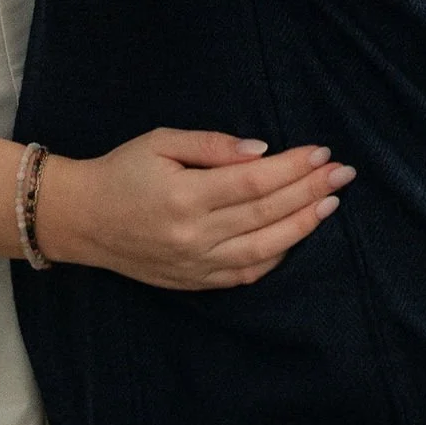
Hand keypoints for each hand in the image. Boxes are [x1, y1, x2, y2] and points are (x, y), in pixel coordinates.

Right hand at [37, 128, 352, 290]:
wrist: (83, 219)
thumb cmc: (122, 171)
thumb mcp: (159, 141)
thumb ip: (211, 145)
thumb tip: (261, 152)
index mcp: (185, 197)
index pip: (254, 182)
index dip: (293, 168)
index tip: (321, 152)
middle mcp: (194, 236)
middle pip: (266, 214)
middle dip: (310, 191)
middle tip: (342, 173)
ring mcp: (196, 265)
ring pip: (264, 249)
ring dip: (302, 225)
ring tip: (330, 204)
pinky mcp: (195, 282)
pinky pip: (246, 274)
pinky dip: (276, 256)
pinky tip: (296, 235)